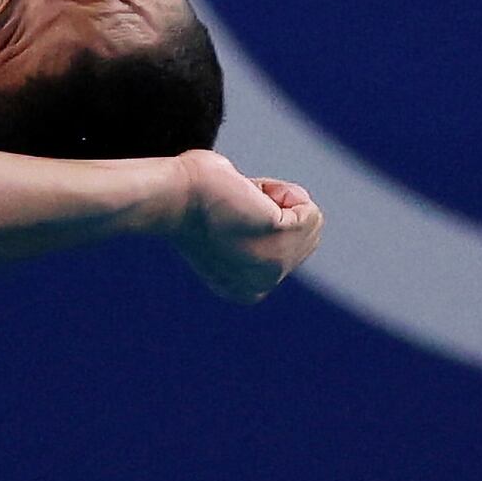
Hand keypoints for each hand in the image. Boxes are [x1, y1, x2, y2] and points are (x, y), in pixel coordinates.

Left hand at [166, 149, 324, 301]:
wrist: (170, 195)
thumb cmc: (189, 197)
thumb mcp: (227, 227)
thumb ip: (251, 233)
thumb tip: (270, 217)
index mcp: (247, 289)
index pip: (288, 247)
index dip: (266, 218)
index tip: (229, 216)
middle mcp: (262, 286)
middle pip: (306, 237)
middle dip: (280, 209)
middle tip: (238, 204)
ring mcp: (272, 266)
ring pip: (311, 222)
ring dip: (280, 200)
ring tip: (242, 201)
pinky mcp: (278, 238)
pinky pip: (309, 209)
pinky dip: (283, 191)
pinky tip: (248, 194)